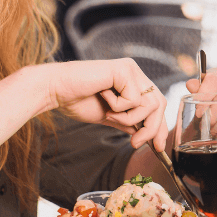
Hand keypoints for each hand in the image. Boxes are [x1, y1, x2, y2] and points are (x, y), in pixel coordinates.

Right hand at [42, 59, 169, 150]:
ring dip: (130, 118)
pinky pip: (133, 99)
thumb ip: (129, 121)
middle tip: (135, 143)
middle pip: (160, 104)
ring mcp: (131, 69)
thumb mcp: (110, 116)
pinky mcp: (124, 69)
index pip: (157, 104)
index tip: (157, 147)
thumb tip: (146, 134)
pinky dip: (118, 107)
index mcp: (133, 82)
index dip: (160, 126)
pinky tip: (103, 97)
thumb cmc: (78, 100)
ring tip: (110, 115)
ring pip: (150, 104)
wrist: (56, 91)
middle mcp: (135, 73)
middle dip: (151, 128)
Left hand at [170, 68, 216, 150]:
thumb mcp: (194, 101)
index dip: (206, 95)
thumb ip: (194, 92)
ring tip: (211, 130)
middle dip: (215, 111)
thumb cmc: (202, 108)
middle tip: (205, 124)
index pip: (214, 79)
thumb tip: (191, 84)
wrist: (210, 121)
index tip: (199, 112)